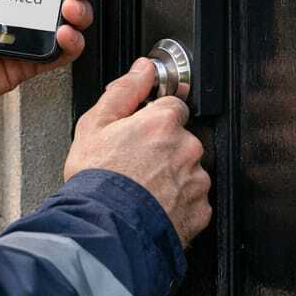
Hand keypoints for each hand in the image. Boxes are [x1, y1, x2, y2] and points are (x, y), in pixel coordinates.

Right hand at [64, 59, 211, 246]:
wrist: (107, 227)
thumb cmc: (97, 178)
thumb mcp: (95, 124)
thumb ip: (124, 90)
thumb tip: (143, 68)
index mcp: (163, 122)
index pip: (171, 105)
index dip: (152, 118)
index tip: (139, 131)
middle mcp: (187, 148)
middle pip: (181, 138)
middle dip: (162, 148)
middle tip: (133, 163)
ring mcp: (197, 181)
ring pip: (188, 169)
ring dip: (170, 176)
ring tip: (141, 189)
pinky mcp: (201, 211)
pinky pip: (192, 200)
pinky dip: (177, 202)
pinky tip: (152, 205)